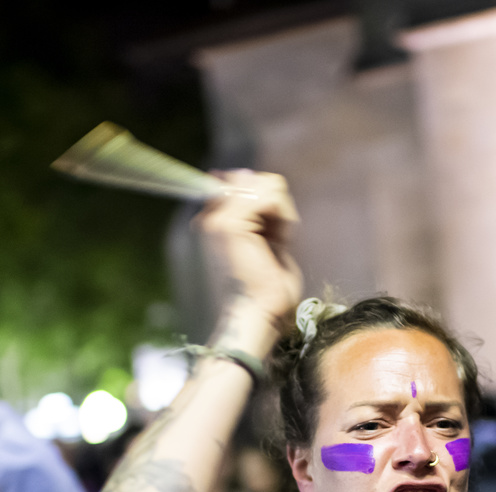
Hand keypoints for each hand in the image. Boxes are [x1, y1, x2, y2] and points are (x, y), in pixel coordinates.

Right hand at [197, 171, 302, 334]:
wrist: (258, 314)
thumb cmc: (267, 288)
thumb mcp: (267, 239)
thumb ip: (260, 208)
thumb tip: (247, 173)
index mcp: (215, 219)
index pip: (241, 180)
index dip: (267, 199)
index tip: (271, 231)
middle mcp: (210, 216)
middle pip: (257, 179)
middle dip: (277, 206)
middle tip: (275, 239)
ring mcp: (217, 219)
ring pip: (267, 185)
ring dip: (282, 214)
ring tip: (276, 242)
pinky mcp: (230, 224)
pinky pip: (271, 197)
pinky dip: (285, 219)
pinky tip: (280, 242)